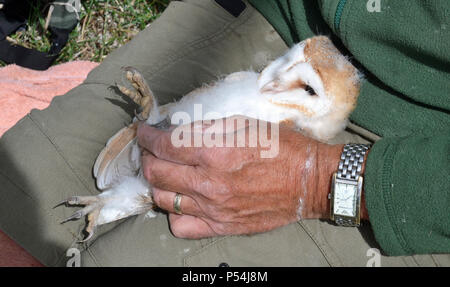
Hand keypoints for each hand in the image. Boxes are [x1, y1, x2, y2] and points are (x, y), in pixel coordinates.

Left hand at [137, 116, 364, 238]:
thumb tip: (181, 131)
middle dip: (147, 157)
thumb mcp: (245, 124)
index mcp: (215, 153)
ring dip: (157, 183)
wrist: (310, 181)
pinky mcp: (223, 227)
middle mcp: (209, 184)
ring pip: (163, 200)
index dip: (147, 136)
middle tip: (151, 150)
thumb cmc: (283, 148)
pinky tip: (182, 201)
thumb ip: (208, 128)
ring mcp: (214, 209)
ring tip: (164, 173)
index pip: (165, 145)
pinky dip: (174, 212)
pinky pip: (182, 226)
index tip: (143, 132)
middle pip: (157, 173)